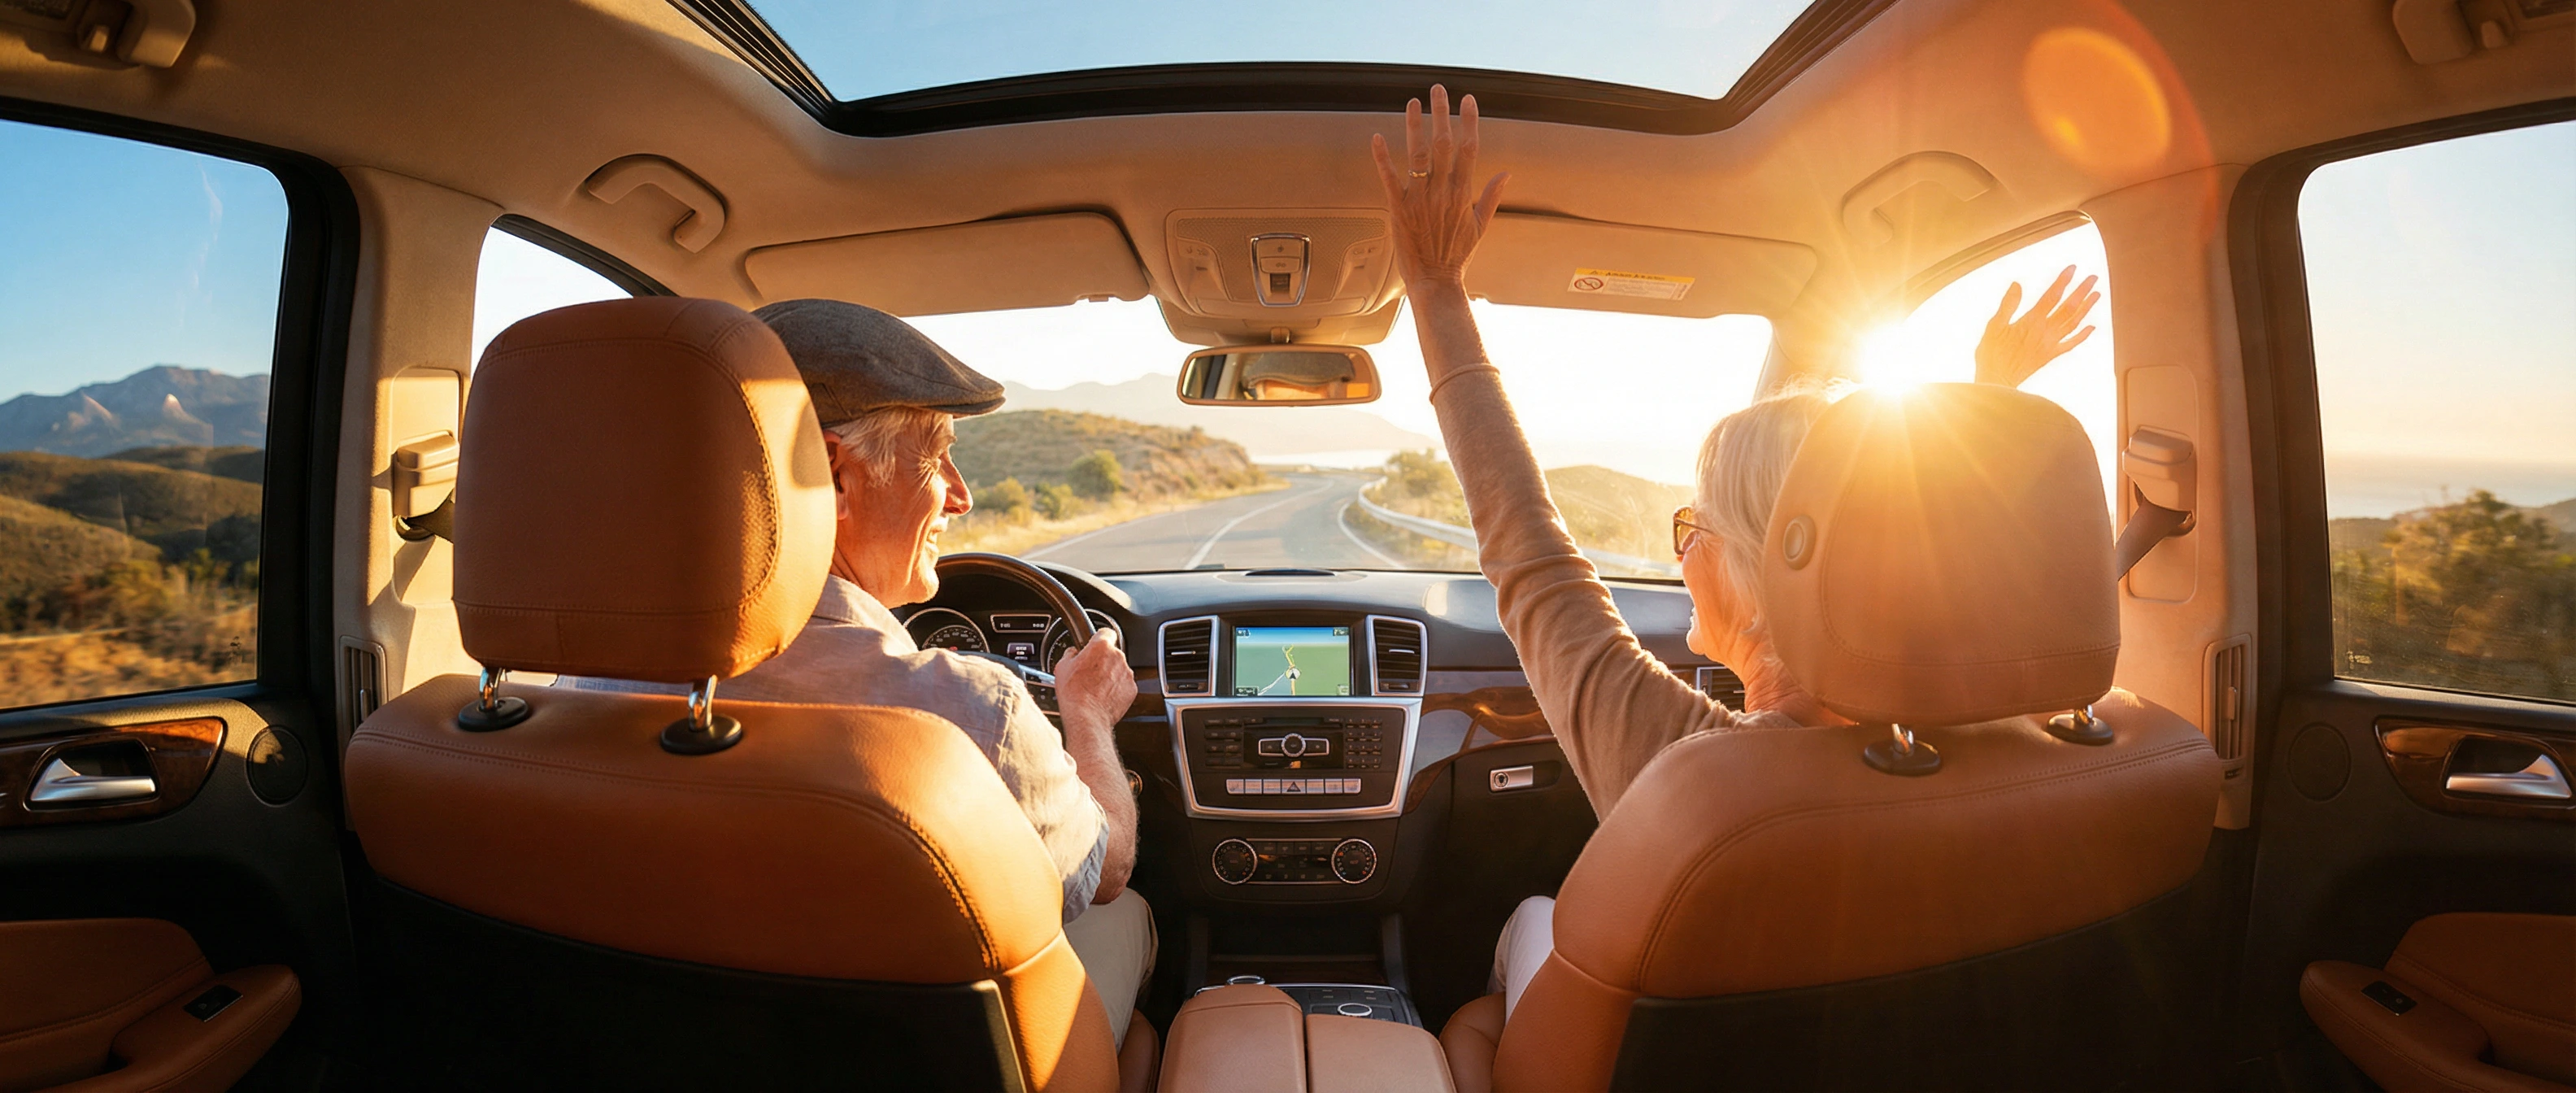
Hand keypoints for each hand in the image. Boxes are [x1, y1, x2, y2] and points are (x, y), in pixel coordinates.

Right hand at [1052, 629, 1136, 738]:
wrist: (1086, 717)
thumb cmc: (1073, 693)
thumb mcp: (1062, 667)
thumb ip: (1071, 654)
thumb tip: (1073, 652)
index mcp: (1101, 647)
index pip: (1106, 632)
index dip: (1100, 638)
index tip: (1096, 644)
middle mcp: (1117, 657)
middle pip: (1112, 652)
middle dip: (1103, 660)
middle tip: (1090, 672)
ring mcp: (1127, 673)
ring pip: (1119, 669)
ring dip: (1110, 674)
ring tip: (1096, 687)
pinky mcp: (1132, 688)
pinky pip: (1124, 684)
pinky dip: (1117, 688)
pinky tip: (1103, 696)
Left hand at [1373, 84, 1508, 290]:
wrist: (1435, 281)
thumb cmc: (1456, 256)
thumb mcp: (1480, 226)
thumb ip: (1491, 196)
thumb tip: (1505, 173)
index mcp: (1463, 193)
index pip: (1470, 148)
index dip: (1469, 121)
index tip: (1468, 100)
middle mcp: (1443, 192)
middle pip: (1443, 144)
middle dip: (1441, 114)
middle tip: (1438, 89)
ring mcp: (1420, 200)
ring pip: (1418, 155)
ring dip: (1414, 126)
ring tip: (1413, 102)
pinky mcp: (1399, 210)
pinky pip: (1389, 179)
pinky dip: (1383, 158)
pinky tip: (1378, 137)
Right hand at [1975, 265, 2098, 387]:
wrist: (1997, 381)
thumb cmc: (1992, 354)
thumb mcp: (1994, 326)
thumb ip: (2008, 305)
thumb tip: (2017, 285)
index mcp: (2031, 322)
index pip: (2052, 296)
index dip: (2063, 281)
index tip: (2072, 269)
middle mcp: (2045, 331)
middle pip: (2069, 307)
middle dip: (2082, 291)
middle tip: (2092, 278)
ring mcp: (2050, 344)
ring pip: (2074, 323)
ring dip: (2087, 308)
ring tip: (2096, 295)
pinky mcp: (2050, 355)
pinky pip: (2071, 344)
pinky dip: (2083, 335)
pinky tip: (2092, 327)